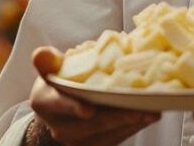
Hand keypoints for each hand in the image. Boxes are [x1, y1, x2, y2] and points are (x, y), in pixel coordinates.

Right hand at [27, 46, 160, 144]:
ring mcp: (76, 141)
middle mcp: (59, 127)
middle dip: (115, 117)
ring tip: (151, 112)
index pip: (60, 105)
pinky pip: (115, 140)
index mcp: (44, 103)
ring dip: (130, 124)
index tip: (88, 109)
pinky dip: (132, 128)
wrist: (59, 110)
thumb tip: (41, 55)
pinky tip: (147, 116)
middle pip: (90, 124)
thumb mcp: (51, 67)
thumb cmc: (59, 81)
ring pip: (106, 135)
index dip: (73, 107)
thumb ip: (48, 60)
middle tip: (138, 108)